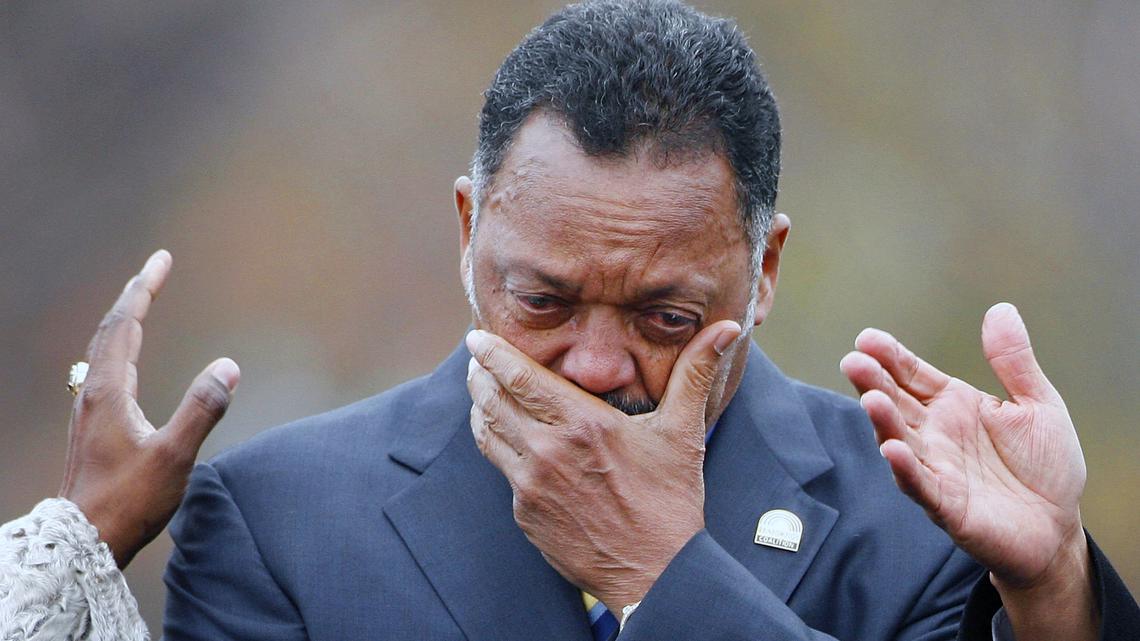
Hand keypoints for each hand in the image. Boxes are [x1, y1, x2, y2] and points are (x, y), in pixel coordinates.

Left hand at [60, 250, 238, 568]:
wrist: (84, 542)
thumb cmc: (128, 502)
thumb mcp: (173, 456)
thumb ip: (201, 409)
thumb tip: (228, 366)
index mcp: (109, 390)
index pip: (126, 324)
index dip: (145, 288)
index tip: (162, 258)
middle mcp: (93, 392)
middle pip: (111, 329)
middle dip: (135, 295)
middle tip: (156, 268)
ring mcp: (88, 410)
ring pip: (103, 349)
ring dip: (124, 320)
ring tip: (142, 303)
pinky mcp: (91, 426)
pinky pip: (103, 369)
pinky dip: (119, 346)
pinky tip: (125, 360)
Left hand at [465, 321, 740, 613]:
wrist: (655, 573)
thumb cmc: (670, 500)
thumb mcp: (683, 430)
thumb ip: (695, 372)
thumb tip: (728, 328)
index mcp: (582, 422)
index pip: (519, 376)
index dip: (492, 353)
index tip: (478, 338)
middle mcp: (547, 450)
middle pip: (491, 399)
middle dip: (480, 374)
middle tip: (477, 359)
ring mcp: (531, 485)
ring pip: (487, 433)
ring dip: (480, 408)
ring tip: (483, 391)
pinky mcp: (525, 513)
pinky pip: (503, 470)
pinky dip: (500, 446)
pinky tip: (508, 438)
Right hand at [841, 303, 1096, 639]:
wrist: (1058, 529)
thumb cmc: (1045, 468)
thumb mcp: (1038, 405)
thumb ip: (1014, 361)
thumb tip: (1000, 309)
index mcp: (953, 404)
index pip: (912, 374)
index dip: (890, 356)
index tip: (867, 338)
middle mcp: (934, 434)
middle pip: (896, 402)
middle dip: (873, 382)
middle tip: (854, 362)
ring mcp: (935, 468)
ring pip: (899, 440)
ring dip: (883, 422)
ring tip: (871, 400)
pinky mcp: (945, 504)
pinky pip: (920, 484)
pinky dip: (904, 469)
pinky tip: (892, 450)